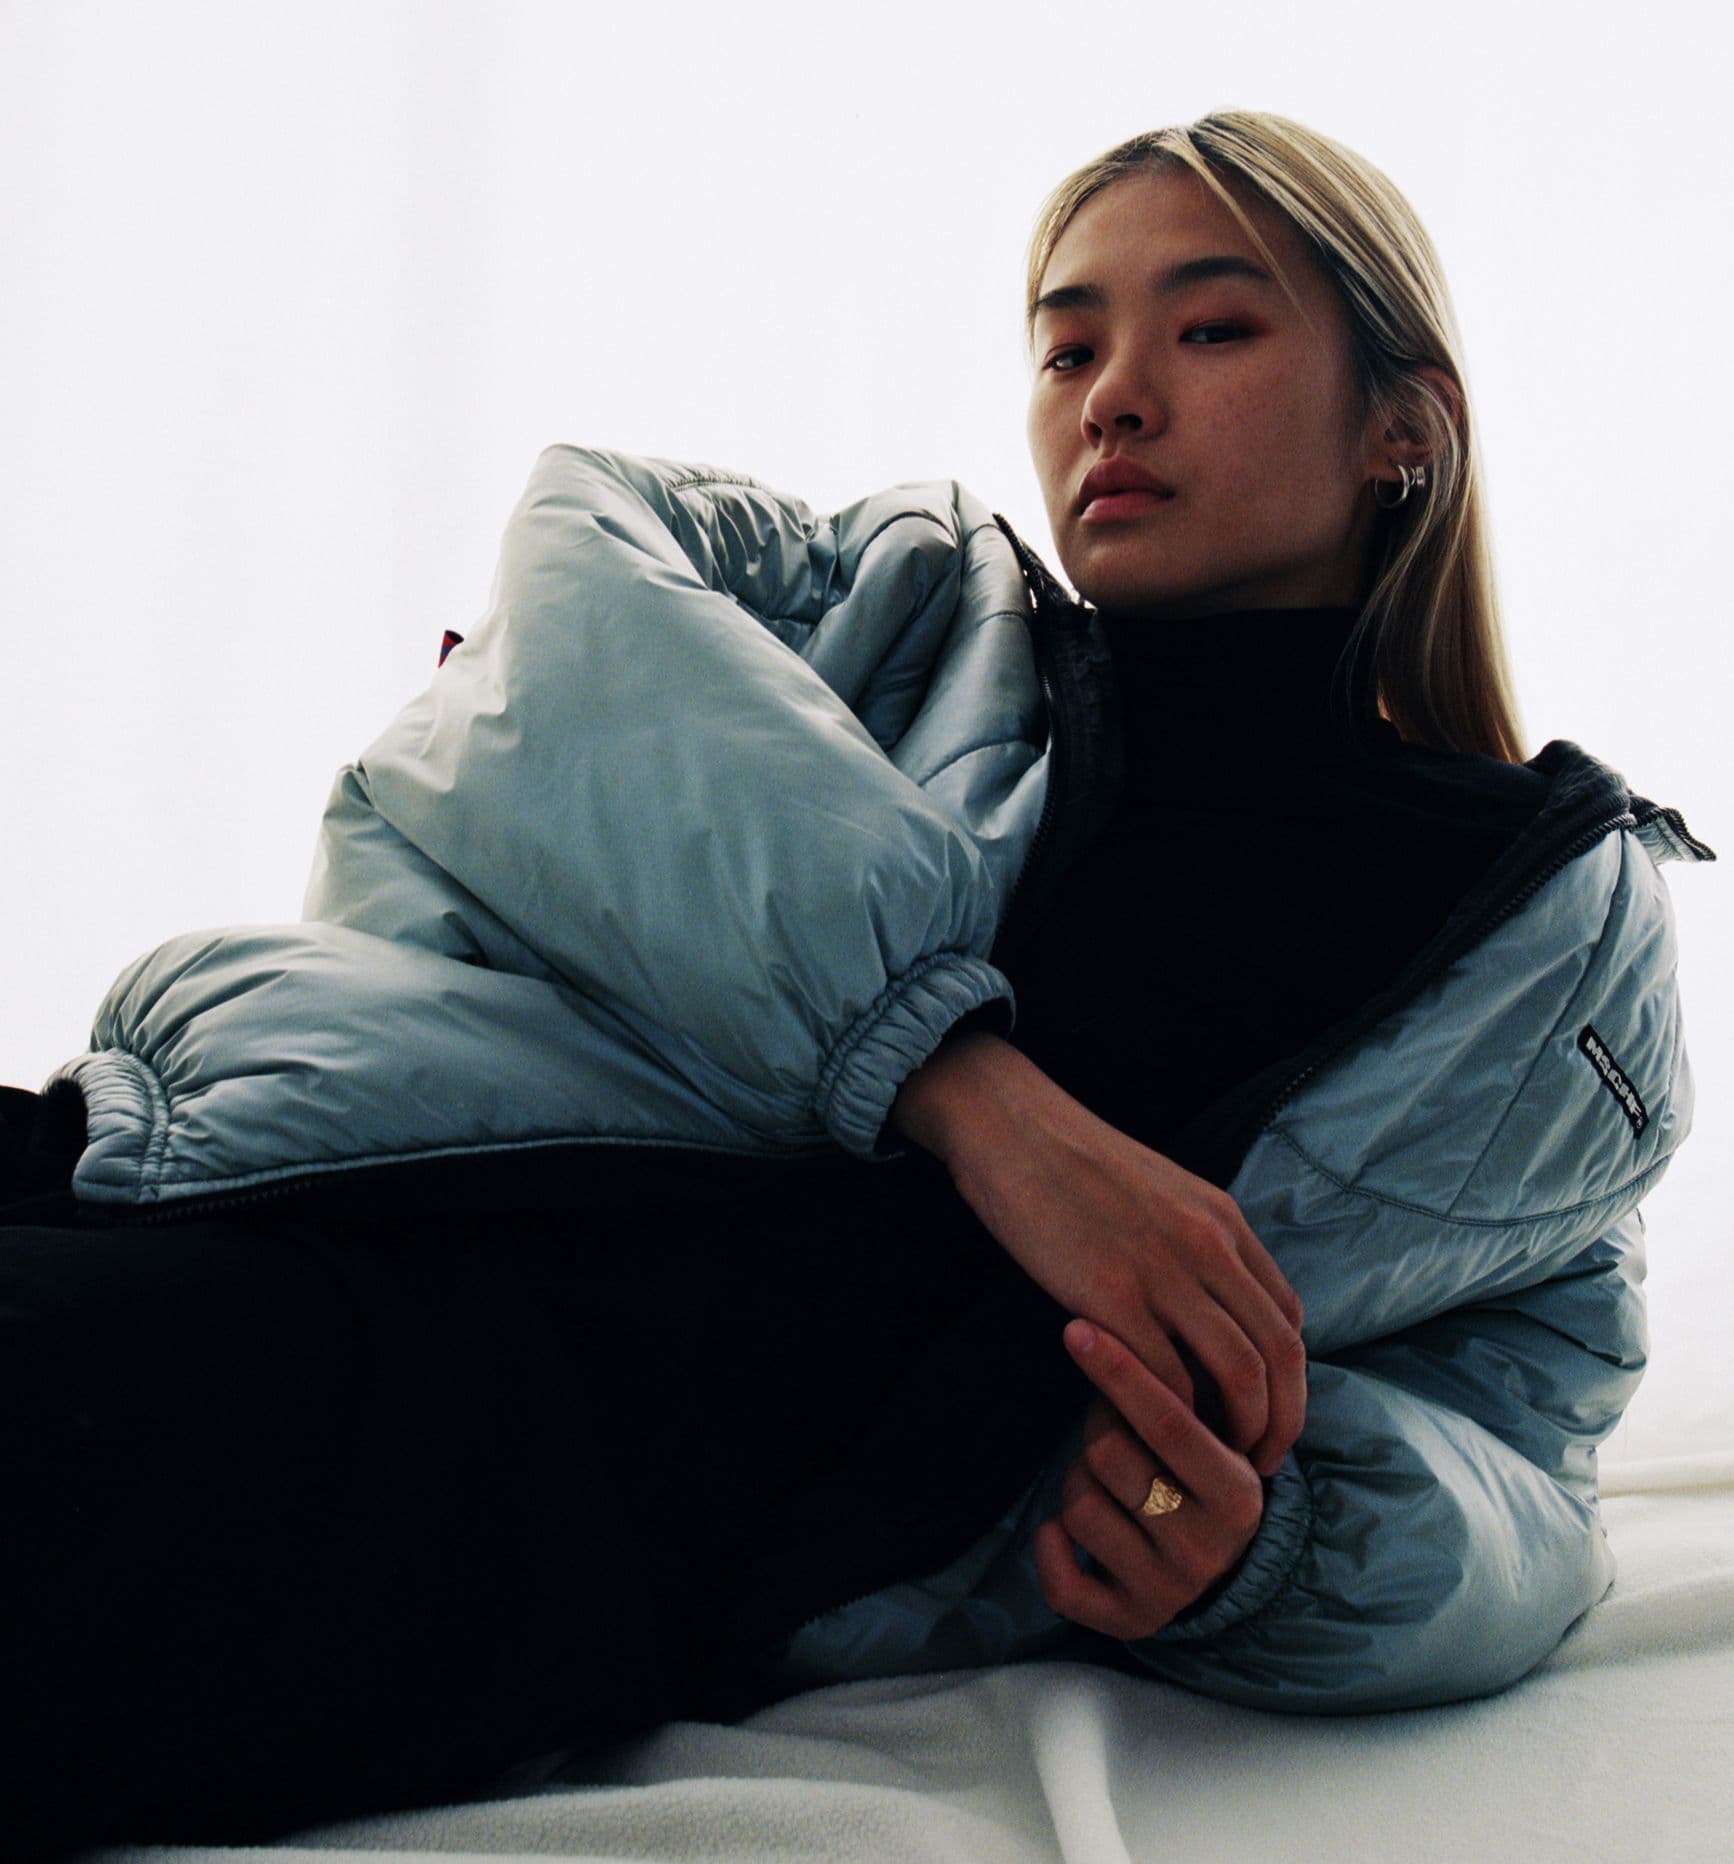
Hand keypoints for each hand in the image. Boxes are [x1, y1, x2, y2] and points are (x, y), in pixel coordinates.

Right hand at [890, 1032, 1303, 1473]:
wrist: (1011, 1125)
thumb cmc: (1070, 1162)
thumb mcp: (1158, 1192)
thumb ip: (1193, 1244)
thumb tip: (1204, 1306)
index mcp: (1222, 1220)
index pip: (1287, 1317)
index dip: (1289, 1381)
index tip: (1267, 1417)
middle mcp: (1209, 1245)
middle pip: (1278, 1354)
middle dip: (1278, 1421)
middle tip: (1256, 1463)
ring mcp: (1163, 1269)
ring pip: (1236, 1372)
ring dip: (1233, 1430)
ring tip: (1211, 1461)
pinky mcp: (1110, 1294)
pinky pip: (1163, 1376)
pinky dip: (1168, 1416)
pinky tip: (1150, 1433)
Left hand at [1033, 1320, 1266, 1639]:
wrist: (1226, 1571)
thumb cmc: (1201, 1479)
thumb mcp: (1212, 1438)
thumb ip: (1178, 1394)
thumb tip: (1113, 1332)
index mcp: (1235, 1494)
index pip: (1168, 1421)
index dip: (1119, 1371)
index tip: (1077, 1329)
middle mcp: (1205, 1548)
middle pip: (1109, 1456)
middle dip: (1098, 1432)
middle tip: (1113, 1434)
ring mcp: (1166, 1589)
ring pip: (1078, 1507)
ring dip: (1077, 1483)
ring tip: (1106, 1485)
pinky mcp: (1128, 1622)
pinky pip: (1061, 1581)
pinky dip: (1050, 1546)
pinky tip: (1063, 1531)